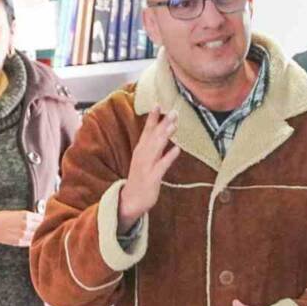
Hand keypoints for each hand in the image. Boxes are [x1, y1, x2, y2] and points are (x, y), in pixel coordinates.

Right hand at [0, 210, 43, 246]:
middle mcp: (25, 224)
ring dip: (36, 235)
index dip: (42, 220)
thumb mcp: (16, 212)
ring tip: (33, 233)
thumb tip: (38, 219)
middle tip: (40, 227)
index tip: (43, 221)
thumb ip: (28, 216)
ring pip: (35, 236)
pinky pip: (29, 242)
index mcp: (25, 215)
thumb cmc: (1, 217)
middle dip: (40, 227)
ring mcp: (22, 234)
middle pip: (40, 227)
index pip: (41, 218)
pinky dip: (30, 240)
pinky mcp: (18, 242)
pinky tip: (28, 238)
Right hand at [118, 107, 179, 231]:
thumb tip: (163, 135)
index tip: (158, 104)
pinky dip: (169, 157)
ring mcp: (146, 166)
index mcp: (140, 151)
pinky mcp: (152, 178)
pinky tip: (177, 149)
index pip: (146, 131)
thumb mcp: (144, 161)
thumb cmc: (139, 180)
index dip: (152, 118)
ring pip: (156, 147)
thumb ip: (153, 148)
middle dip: (162, 123)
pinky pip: (161, 166)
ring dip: (165, 135)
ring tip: (174, 123)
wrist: (129, 201)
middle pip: (153, 136)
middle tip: (173, 110)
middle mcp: (142, 156)